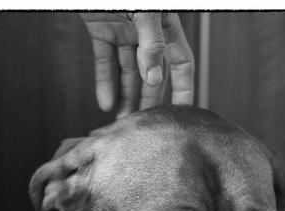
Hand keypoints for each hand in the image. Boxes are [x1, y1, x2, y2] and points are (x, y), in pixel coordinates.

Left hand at [80, 12, 194, 117]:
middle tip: (146, 124)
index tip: (181, 113)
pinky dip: (104, 82)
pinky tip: (105, 102)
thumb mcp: (146, 12)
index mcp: (165, 26)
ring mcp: (124, 32)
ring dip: (125, 97)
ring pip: (127, 72)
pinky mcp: (101, 31)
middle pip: (152, 73)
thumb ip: (152, 43)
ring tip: (123, 120)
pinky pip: (104, 61)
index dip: (183, 89)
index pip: (181, 63)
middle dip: (149, 100)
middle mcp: (146, 32)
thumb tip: (153, 78)